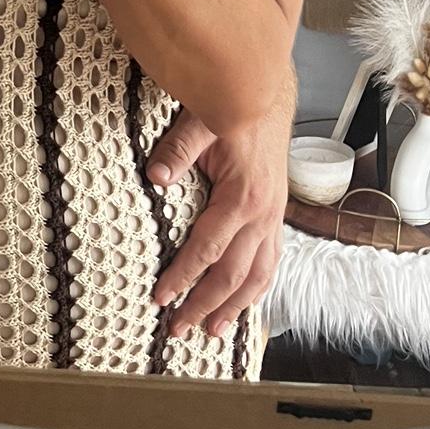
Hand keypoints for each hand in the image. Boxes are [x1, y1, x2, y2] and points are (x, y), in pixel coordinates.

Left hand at [146, 107, 287, 337]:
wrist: (266, 97)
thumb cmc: (232, 110)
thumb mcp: (200, 122)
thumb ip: (177, 150)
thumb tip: (154, 178)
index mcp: (242, 197)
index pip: (207, 249)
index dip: (183, 277)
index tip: (160, 298)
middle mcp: (263, 215)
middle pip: (233, 275)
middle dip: (204, 305)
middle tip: (178, 329)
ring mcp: (273, 218)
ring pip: (258, 276)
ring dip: (235, 307)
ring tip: (213, 332)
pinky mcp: (275, 216)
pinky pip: (271, 261)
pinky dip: (257, 288)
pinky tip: (244, 302)